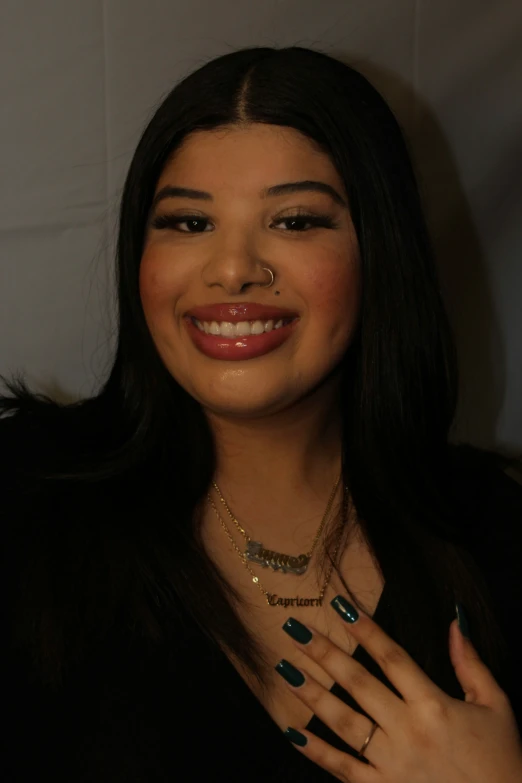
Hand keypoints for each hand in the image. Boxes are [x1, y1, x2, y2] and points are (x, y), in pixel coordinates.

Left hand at [276, 597, 521, 781]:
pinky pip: (342, 768)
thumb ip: (471, 663)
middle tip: (295, 629)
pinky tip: (291, 731)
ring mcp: (391, 764)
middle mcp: (408, 731)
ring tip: (285, 668)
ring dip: (311, 694)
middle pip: (358, 683)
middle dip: (324, 653)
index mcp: (434, 705)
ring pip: (343, 723)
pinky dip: (315, 751)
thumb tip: (455, 620)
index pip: (391, 657)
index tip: (339, 605)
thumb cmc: (502, 761)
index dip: (365, 628)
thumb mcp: (496, 707)